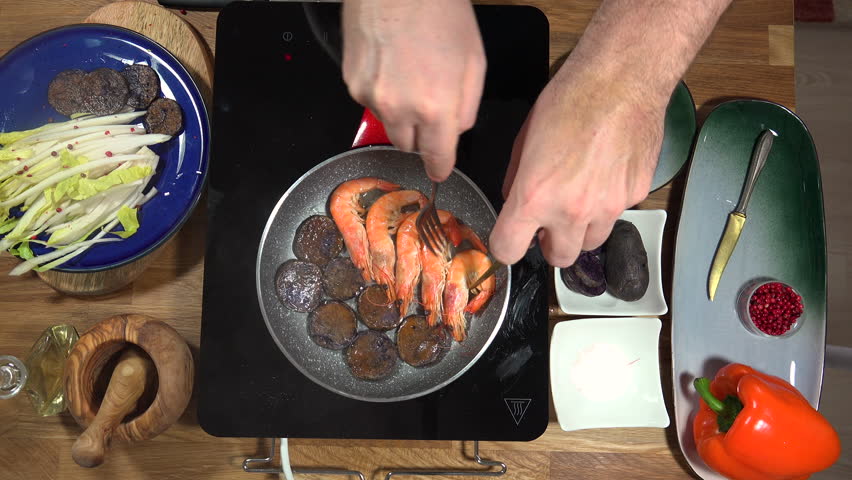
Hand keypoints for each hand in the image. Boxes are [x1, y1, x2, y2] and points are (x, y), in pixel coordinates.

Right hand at [342, 0, 485, 180]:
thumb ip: (468, 107)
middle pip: (408, 146)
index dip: (440, 168)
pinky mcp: (352, 82)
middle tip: (428, 104)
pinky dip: (380, 90)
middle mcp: (399, 108)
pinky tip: (391, 62)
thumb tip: (456, 131)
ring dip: (399, 112)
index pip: (437, 159)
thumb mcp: (475, 61)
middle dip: (420, 134)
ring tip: (409, 74)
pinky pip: (368, 101)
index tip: (440, 171)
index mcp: (435, 107)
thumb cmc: (439, 11)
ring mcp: (370, 96)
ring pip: (387, 123)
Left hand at [490, 61, 666, 267]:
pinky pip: (617, 214)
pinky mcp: (635, 196)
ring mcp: (608, 207)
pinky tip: (606, 171)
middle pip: (559, 259)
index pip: (508, 250)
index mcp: (534, 196)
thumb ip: (516, 180)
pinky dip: (608, 202)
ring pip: (591, 242)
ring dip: (581, 228)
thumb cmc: (570, 99)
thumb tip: (514, 201)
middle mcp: (572, 210)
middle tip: (550, 220)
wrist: (621, 79)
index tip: (509, 238)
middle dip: (551, 243)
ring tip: (580, 194)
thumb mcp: (524, 139)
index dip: (505, 245)